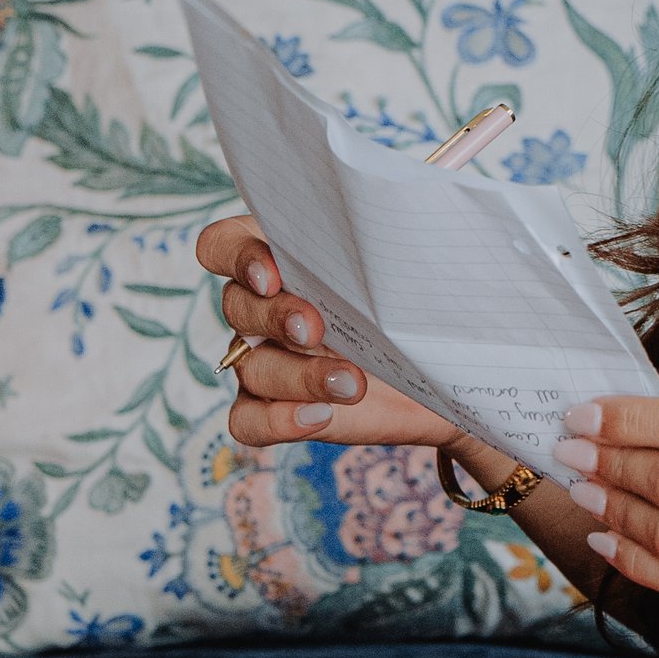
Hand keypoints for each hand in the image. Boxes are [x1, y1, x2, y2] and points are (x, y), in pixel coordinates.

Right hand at [194, 214, 457, 454]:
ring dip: (299, 375)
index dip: (238, 257)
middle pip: (237, 305)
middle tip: (315, 329)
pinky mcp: (271, 408)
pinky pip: (247, 420)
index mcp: (280, 258)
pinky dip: (278, 420)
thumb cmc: (409, 308)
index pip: (223, 245)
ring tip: (352, 384)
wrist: (435, 371)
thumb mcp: (398, 273)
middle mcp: (261, 307)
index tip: (272, 275)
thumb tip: (383, 237)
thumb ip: (375, 253)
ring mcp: (261, 360)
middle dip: (276, 316)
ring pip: (252, 367)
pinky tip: (320, 415)